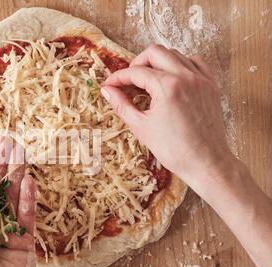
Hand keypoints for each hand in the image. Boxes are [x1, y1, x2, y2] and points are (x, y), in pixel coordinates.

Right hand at [101, 44, 235, 182]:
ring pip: (174, 54)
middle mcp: (186, 77)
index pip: (136, 72)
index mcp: (167, 87)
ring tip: (148, 80)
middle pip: (155, 52)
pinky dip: (180, 65)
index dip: (118, 77)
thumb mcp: (141, 127)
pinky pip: (194, 62)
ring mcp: (201, 79)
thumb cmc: (174, 150)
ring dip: (158, 62)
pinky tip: (172, 78)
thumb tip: (107, 91)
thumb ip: (121, 105)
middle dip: (137, 63)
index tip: (109, 85)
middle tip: (129, 80)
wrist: (206, 163)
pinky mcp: (210, 85)